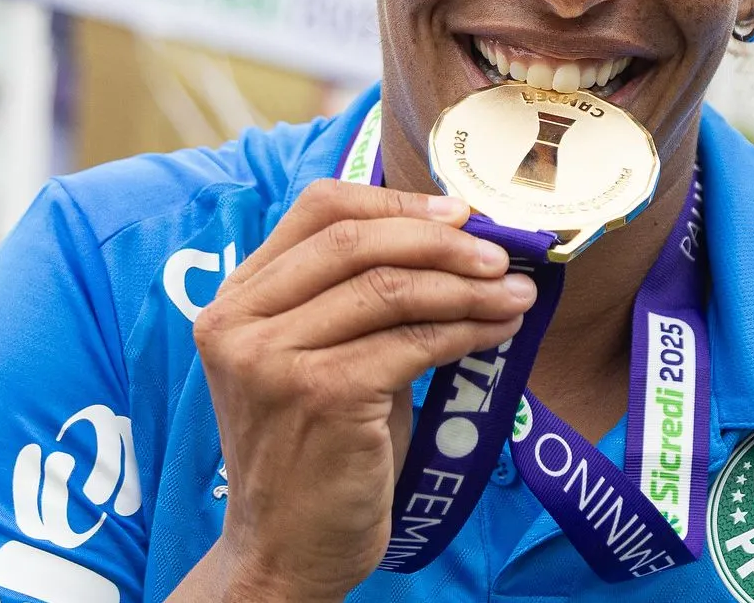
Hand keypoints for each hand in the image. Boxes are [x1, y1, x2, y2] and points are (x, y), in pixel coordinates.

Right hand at [191, 179, 536, 599]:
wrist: (286, 551)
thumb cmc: (317, 451)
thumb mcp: (322, 359)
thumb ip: (361, 300)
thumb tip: (462, 243)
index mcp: (237, 299)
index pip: (318, 208)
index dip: (396, 201)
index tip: (459, 212)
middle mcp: (240, 322)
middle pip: (357, 240)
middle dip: (443, 240)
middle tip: (502, 254)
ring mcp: (274, 359)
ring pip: (392, 289)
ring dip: (468, 287)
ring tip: (516, 293)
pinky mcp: (320, 395)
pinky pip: (413, 342)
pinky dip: (467, 330)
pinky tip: (499, 330)